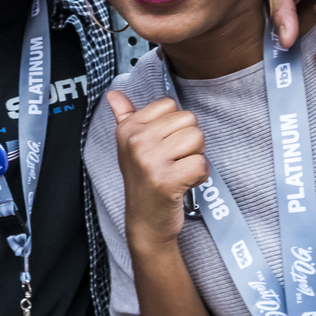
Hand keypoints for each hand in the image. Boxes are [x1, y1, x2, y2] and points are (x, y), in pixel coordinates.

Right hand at [108, 91, 208, 255]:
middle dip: (188, 143)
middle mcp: (137, 142)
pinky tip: (185, 184)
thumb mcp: (128, 146)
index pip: (170, 105)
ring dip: (195, 158)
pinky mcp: (167, 180)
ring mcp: (150, 161)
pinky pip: (201, 164)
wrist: (145, 222)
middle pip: (188, 120)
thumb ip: (124, 116)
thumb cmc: (143, 181)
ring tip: (179, 172)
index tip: (163, 146)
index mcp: (128, 129)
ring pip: (197, 139)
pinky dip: (200, 176)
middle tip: (172, 162)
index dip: (174, 126)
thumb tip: (113, 94)